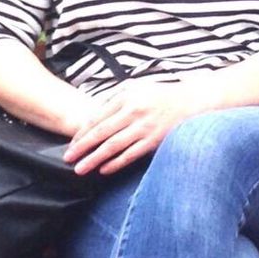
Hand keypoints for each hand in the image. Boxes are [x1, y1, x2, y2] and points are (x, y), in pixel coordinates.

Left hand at [63, 78, 210, 174]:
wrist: (190, 102)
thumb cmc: (159, 95)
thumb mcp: (135, 87)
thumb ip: (112, 97)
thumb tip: (91, 113)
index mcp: (126, 97)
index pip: (97, 118)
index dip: (82, 133)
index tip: (71, 145)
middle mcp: (134, 112)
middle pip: (101, 133)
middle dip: (82, 147)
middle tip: (68, 159)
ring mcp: (144, 128)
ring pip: (113, 146)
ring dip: (95, 159)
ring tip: (80, 169)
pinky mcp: (154, 141)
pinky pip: (130, 155)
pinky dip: (116, 163)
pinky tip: (104, 170)